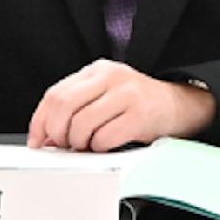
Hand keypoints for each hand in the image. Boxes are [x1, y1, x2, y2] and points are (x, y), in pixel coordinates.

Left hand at [27, 61, 214, 151]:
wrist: (181, 106)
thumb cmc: (139, 106)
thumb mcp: (106, 96)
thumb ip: (77, 108)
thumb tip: (46, 138)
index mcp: (97, 70)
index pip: (55, 94)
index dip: (41, 122)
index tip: (38, 141)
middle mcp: (111, 77)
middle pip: (64, 106)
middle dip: (58, 133)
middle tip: (64, 146)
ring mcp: (127, 94)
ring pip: (82, 124)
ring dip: (79, 144)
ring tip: (88, 146)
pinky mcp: (140, 115)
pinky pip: (105, 138)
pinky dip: (100, 149)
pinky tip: (107, 146)